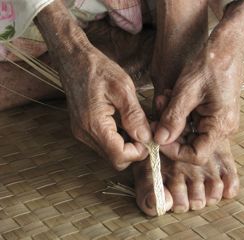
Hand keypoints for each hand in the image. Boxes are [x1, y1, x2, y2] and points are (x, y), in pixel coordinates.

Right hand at [59, 46, 151, 169]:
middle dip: (134, 151)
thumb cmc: (98, 69)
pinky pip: (104, 144)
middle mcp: (85, 133)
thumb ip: (134, 116)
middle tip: (144, 131)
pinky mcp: (83, 129)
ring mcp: (82, 132)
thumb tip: (146, 138)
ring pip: (110, 153)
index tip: (149, 137)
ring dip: (126, 145)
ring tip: (135, 124)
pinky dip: (118, 139)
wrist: (73, 59)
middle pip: (115, 159)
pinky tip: (124, 122)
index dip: (138, 152)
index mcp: (94, 124)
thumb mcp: (123, 88)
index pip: (119, 156)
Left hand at [154, 0, 243, 164]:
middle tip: (156, 111)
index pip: (196, 155)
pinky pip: (192, 119)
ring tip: (163, 98)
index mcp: (221, 126)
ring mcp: (218, 120)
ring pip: (189, 130)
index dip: (174, 151)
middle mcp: (223, 128)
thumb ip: (173, 119)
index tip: (158, 137)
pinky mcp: (213, 112)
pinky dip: (179, 111)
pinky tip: (170, 96)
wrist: (225, 47)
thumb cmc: (209, 66)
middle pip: (191, 143)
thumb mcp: (186, 93)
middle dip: (169, 129)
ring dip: (172, 117)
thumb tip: (159, 140)